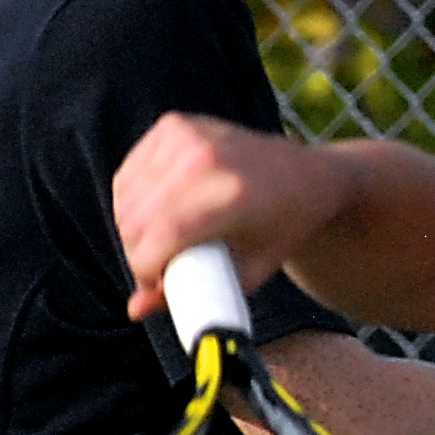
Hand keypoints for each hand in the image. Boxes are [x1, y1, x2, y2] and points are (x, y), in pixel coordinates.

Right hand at [114, 112, 332, 317]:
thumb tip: (135, 309)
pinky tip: (163, 208)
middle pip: (136, 220)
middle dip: (138, 253)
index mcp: (232, 195)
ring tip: (167, 238)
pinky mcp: (175, 125)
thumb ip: (194, 294)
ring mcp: (189, 135)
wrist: (309, 176)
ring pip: (125, 197)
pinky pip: (129, 174)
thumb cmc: (281, 230)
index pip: (161, 237)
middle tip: (163, 264)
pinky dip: (135, 198)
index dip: (146, 270)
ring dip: (134, 227)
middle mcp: (207, 158)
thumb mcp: (249, 272)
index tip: (157, 283)